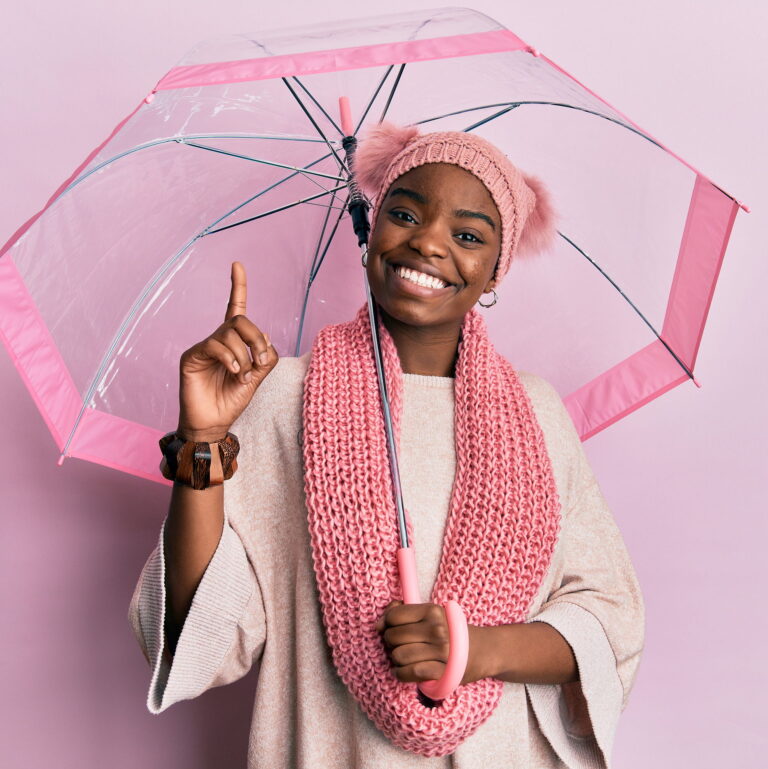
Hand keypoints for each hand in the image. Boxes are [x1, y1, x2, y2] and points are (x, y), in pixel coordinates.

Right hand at [177, 261, 278, 441]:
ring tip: (244, 375)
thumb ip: (264, 358)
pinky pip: (215, 345)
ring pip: (230, 333)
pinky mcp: (192, 356)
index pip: (235, 308)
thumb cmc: (231, 401)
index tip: (237, 265)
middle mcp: (218, 340)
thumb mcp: (257, 379)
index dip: (237, 286)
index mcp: (234, 342)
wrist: (212, 424)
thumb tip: (265, 336)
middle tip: (260, 360)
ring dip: (244, 355)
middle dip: (255, 338)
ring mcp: (204, 347)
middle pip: (240, 320)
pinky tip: (234, 372)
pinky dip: (230, 358)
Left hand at [376, 600, 490, 686]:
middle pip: (393, 636)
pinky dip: (401, 674)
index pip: (394, 616)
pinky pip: (407, 673)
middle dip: (390, 643)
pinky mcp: (442, 671)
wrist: (481, 652)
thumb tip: (378, 624)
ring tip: (403, 659)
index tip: (391, 629)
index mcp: (433, 611)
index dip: (387, 623)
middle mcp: (437, 629)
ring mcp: (441, 651)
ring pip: (398, 656)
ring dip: (396, 660)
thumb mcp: (430, 614)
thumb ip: (402, 612)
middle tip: (399, 645)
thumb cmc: (448, 631)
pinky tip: (405, 671)